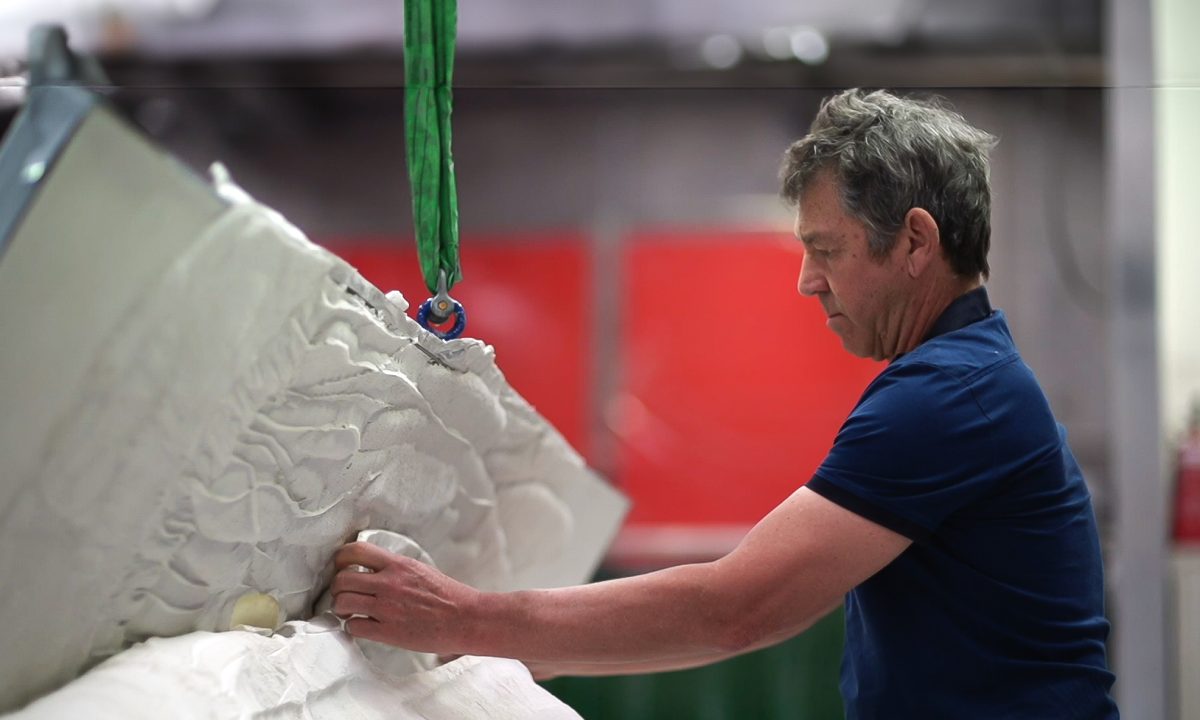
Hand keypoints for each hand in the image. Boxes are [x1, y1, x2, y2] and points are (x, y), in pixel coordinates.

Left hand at [330, 541, 481, 653]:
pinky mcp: (387, 631)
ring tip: (350, 610)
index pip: (355, 551)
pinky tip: (362, 625)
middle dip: (337, 588)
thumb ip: (394, 567)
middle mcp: (388, 584)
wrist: (464, 618)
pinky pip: (353, 626)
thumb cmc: (447, 596)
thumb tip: (373, 567)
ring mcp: (386, 608)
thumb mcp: (419, 569)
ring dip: (341, 607)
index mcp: (398, 565)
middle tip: (343, 593)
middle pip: (342, 579)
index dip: (340, 558)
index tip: (340, 566)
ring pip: (342, 602)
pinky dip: (353, 626)